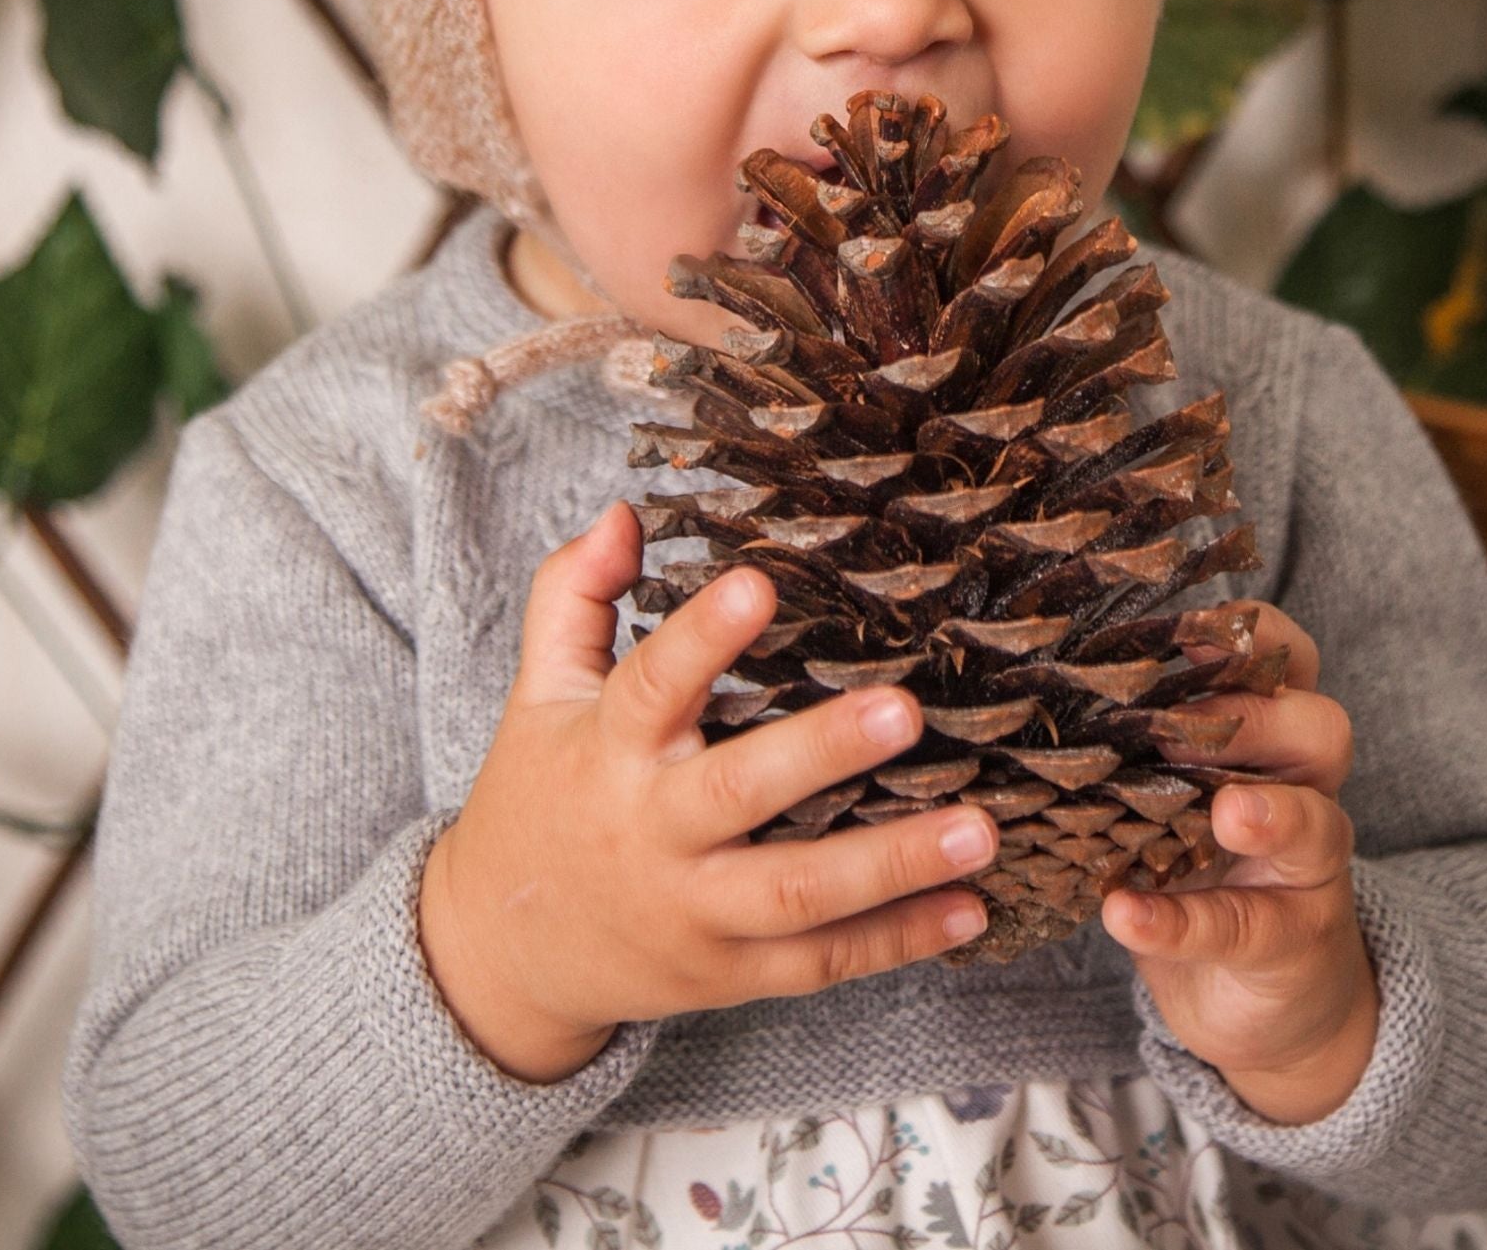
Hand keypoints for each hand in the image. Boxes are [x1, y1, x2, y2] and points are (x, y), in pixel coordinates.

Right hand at [418, 501, 997, 1082]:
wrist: (505, 956)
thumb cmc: (539, 797)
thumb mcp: (540, 690)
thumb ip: (574, 595)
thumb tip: (623, 514)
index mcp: (609, 751)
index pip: (653, 685)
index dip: (704, 636)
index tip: (760, 581)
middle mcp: (654, 833)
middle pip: (741, 792)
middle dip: (825, 752)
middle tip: (906, 710)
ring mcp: (696, 913)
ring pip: (798, 893)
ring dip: (895, 864)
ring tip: (981, 827)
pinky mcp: (730, 972)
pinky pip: (820, 961)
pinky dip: (897, 940)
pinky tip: (971, 909)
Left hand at [1100, 604, 1378, 1124]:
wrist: (1252, 996)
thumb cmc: (1191, 863)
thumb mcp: (1166, 792)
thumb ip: (1131, 740)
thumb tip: (1033, 676)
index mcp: (1272, 736)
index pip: (1289, 663)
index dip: (1255, 636)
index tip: (1192, 621)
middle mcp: (1304, 790)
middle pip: (1322, 730)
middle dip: (1261, 717)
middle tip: (1188, 721)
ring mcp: (1308, 870)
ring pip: (1317, 826)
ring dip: (1270, 813)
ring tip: (1224, 814)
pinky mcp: (1290, 944)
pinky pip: (1245, 927)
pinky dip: (1183, 922)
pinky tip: (1125, 913)